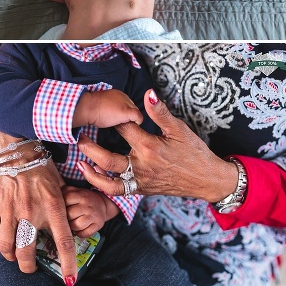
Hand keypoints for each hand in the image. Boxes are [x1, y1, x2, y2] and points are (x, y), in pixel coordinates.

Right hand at [0, 130, 77, 285]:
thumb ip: (62, 205)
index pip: (63, 240)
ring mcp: (10, 210)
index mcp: (53, 205)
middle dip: (29, 266)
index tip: (70, 278)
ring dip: (11, 256)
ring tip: (16, 255)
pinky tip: (0, 242)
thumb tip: (66, 223)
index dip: (68, 262)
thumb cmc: (42, 165)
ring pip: (6, 247)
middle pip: (27, 252)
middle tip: (31, 267)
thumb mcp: (60, 184)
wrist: (18, 147)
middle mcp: (31, 211)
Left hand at [62, 186, 116, 237]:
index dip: (59, 206)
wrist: (101, 204)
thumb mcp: (74, 192)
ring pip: (77, 225)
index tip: (58, 209)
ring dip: (72, 227)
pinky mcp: (98, 224)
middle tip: (65, 218)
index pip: (66, 199)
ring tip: (73, 223)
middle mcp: (87, 204)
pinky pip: (85, 233)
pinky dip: (80, 234)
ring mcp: (93, 214)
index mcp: (80, 194)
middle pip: (70, 214)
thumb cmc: (83, 200)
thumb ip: (63, 193)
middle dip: (65, 218)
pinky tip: (79, 229)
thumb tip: (49, 199)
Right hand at [73, 89, 143, 127]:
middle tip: (117, 122)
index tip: (115, 117)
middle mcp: (125, 97)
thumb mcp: (101, 104)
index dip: (122, 113)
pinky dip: (135, 123)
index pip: (127, 104)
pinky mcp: (128, 112)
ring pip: (136, 114)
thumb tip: (111, 114)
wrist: (87, 106)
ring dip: (130, 120)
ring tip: (118, 124)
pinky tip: (126, 125)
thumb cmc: (90, 108)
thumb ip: (109, 107)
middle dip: (127, 116)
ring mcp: (127, 104)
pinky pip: (139, 118)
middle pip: (132, 109)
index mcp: (118, 94)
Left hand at [77, 89, 236, 202]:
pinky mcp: (143, 190)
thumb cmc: (194, 152)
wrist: (205, 178)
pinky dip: (106, 186)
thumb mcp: (179, 129)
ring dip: (92, 174)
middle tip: (80, 139)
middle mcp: (141, 165)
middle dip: (90, 148)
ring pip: (109, 181)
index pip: (124, 129)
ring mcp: (141, 180)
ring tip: (81, 164)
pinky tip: (98, 179)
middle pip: (108, 158)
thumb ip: (159, 112)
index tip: (105, 112)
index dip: (114, 118)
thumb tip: (148, 94)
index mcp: (149, 146)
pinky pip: (119, 192)